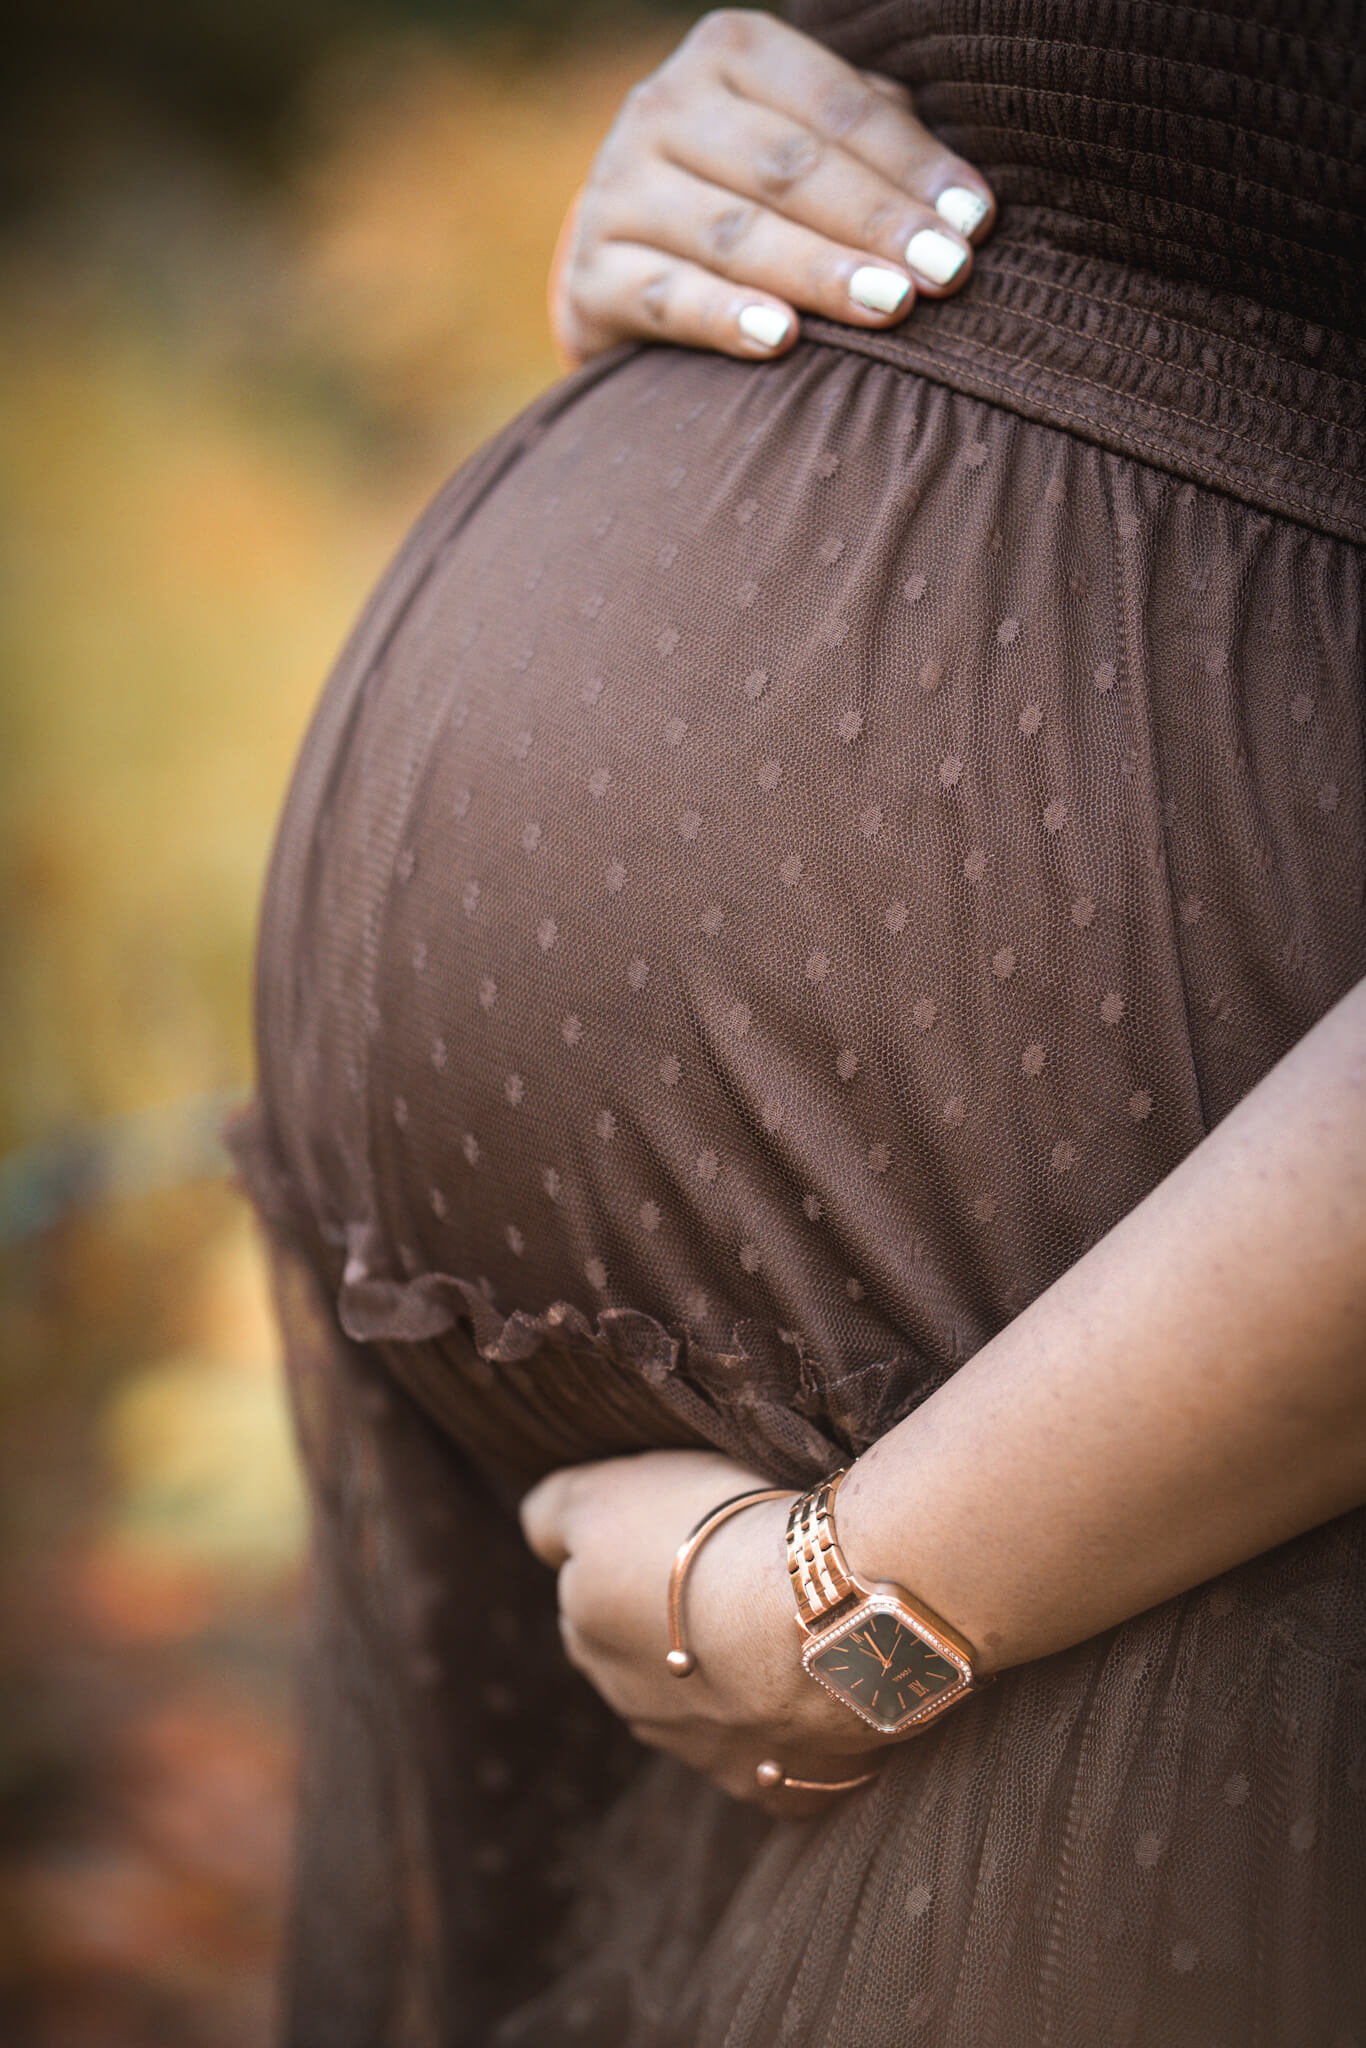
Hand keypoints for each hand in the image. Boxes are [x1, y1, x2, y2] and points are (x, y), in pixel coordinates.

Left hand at [520, 1448, 891, 1815]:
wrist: (817, 1617)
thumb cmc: (712, 1540)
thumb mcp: (603, 1494)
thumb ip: (554, 1514)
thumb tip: (537, 1532)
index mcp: (590, 1637)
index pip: (591, 1599)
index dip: (638, 1563)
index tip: (684, 1537)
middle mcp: (638, 1708)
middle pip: (647, 1663)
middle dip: (680, 1632)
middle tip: (737, 1579)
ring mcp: (714, 1757)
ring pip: (716, 1712)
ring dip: (739, 1680)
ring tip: (790, 1627)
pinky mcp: (787, 1790)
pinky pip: (790, 1760)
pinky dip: (802, 1729)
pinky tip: (830, 1686)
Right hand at [549, 8, 994, 367]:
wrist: (627, 258)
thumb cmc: (752, 194)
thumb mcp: (807, 142)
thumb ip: (871, 140)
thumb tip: (961, 198)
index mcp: (729, 52)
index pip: (834, 107)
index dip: (910, 164)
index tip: (976, 220)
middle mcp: (662, 106)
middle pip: (787, 169)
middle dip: (876, 222)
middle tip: (948, 272)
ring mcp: (617, 190)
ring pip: (733, 234)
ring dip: (818, 272)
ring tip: (890, 305)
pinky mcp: (592, 275)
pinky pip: (668, 298)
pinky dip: (726, 318)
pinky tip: (783, 339)